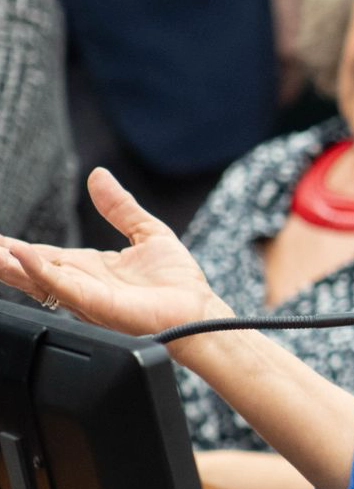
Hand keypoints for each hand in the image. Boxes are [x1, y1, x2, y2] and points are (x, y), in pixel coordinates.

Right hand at [0, 167, 229, 337]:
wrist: (199, 312)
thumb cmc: (179, 284)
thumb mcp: (147, 233)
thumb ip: (120, 207)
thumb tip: (99, 175)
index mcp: (87, 268)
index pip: (39, 254)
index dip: (11, 246)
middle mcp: (79, 283)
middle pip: (27, 267)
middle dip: (0, 257)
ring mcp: (84, 295)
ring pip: (34, 277)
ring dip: (7, 264)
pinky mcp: (96, 304)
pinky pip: (60, 286)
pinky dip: (38, 270)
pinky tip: (19, 255)